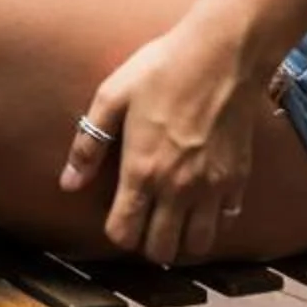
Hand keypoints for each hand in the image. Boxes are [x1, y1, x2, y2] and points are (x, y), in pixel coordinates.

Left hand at [60, 8, 277, 264]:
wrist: (221, 56)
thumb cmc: (161, 70)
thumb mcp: (111, 97)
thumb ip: (88, 145)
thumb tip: (68, 183)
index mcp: (142, 171)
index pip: (124, 234)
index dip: (116, 231)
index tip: (117, 214)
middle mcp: (178, 189)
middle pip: (161, 250)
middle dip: (147, 243)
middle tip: (144, 219)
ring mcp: (211, 188)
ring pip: (197, 246)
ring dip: (182, 239)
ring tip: (172, 217)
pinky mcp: (238, 180)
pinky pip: (226, 221)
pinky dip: (213, 220)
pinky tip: (201, 199)